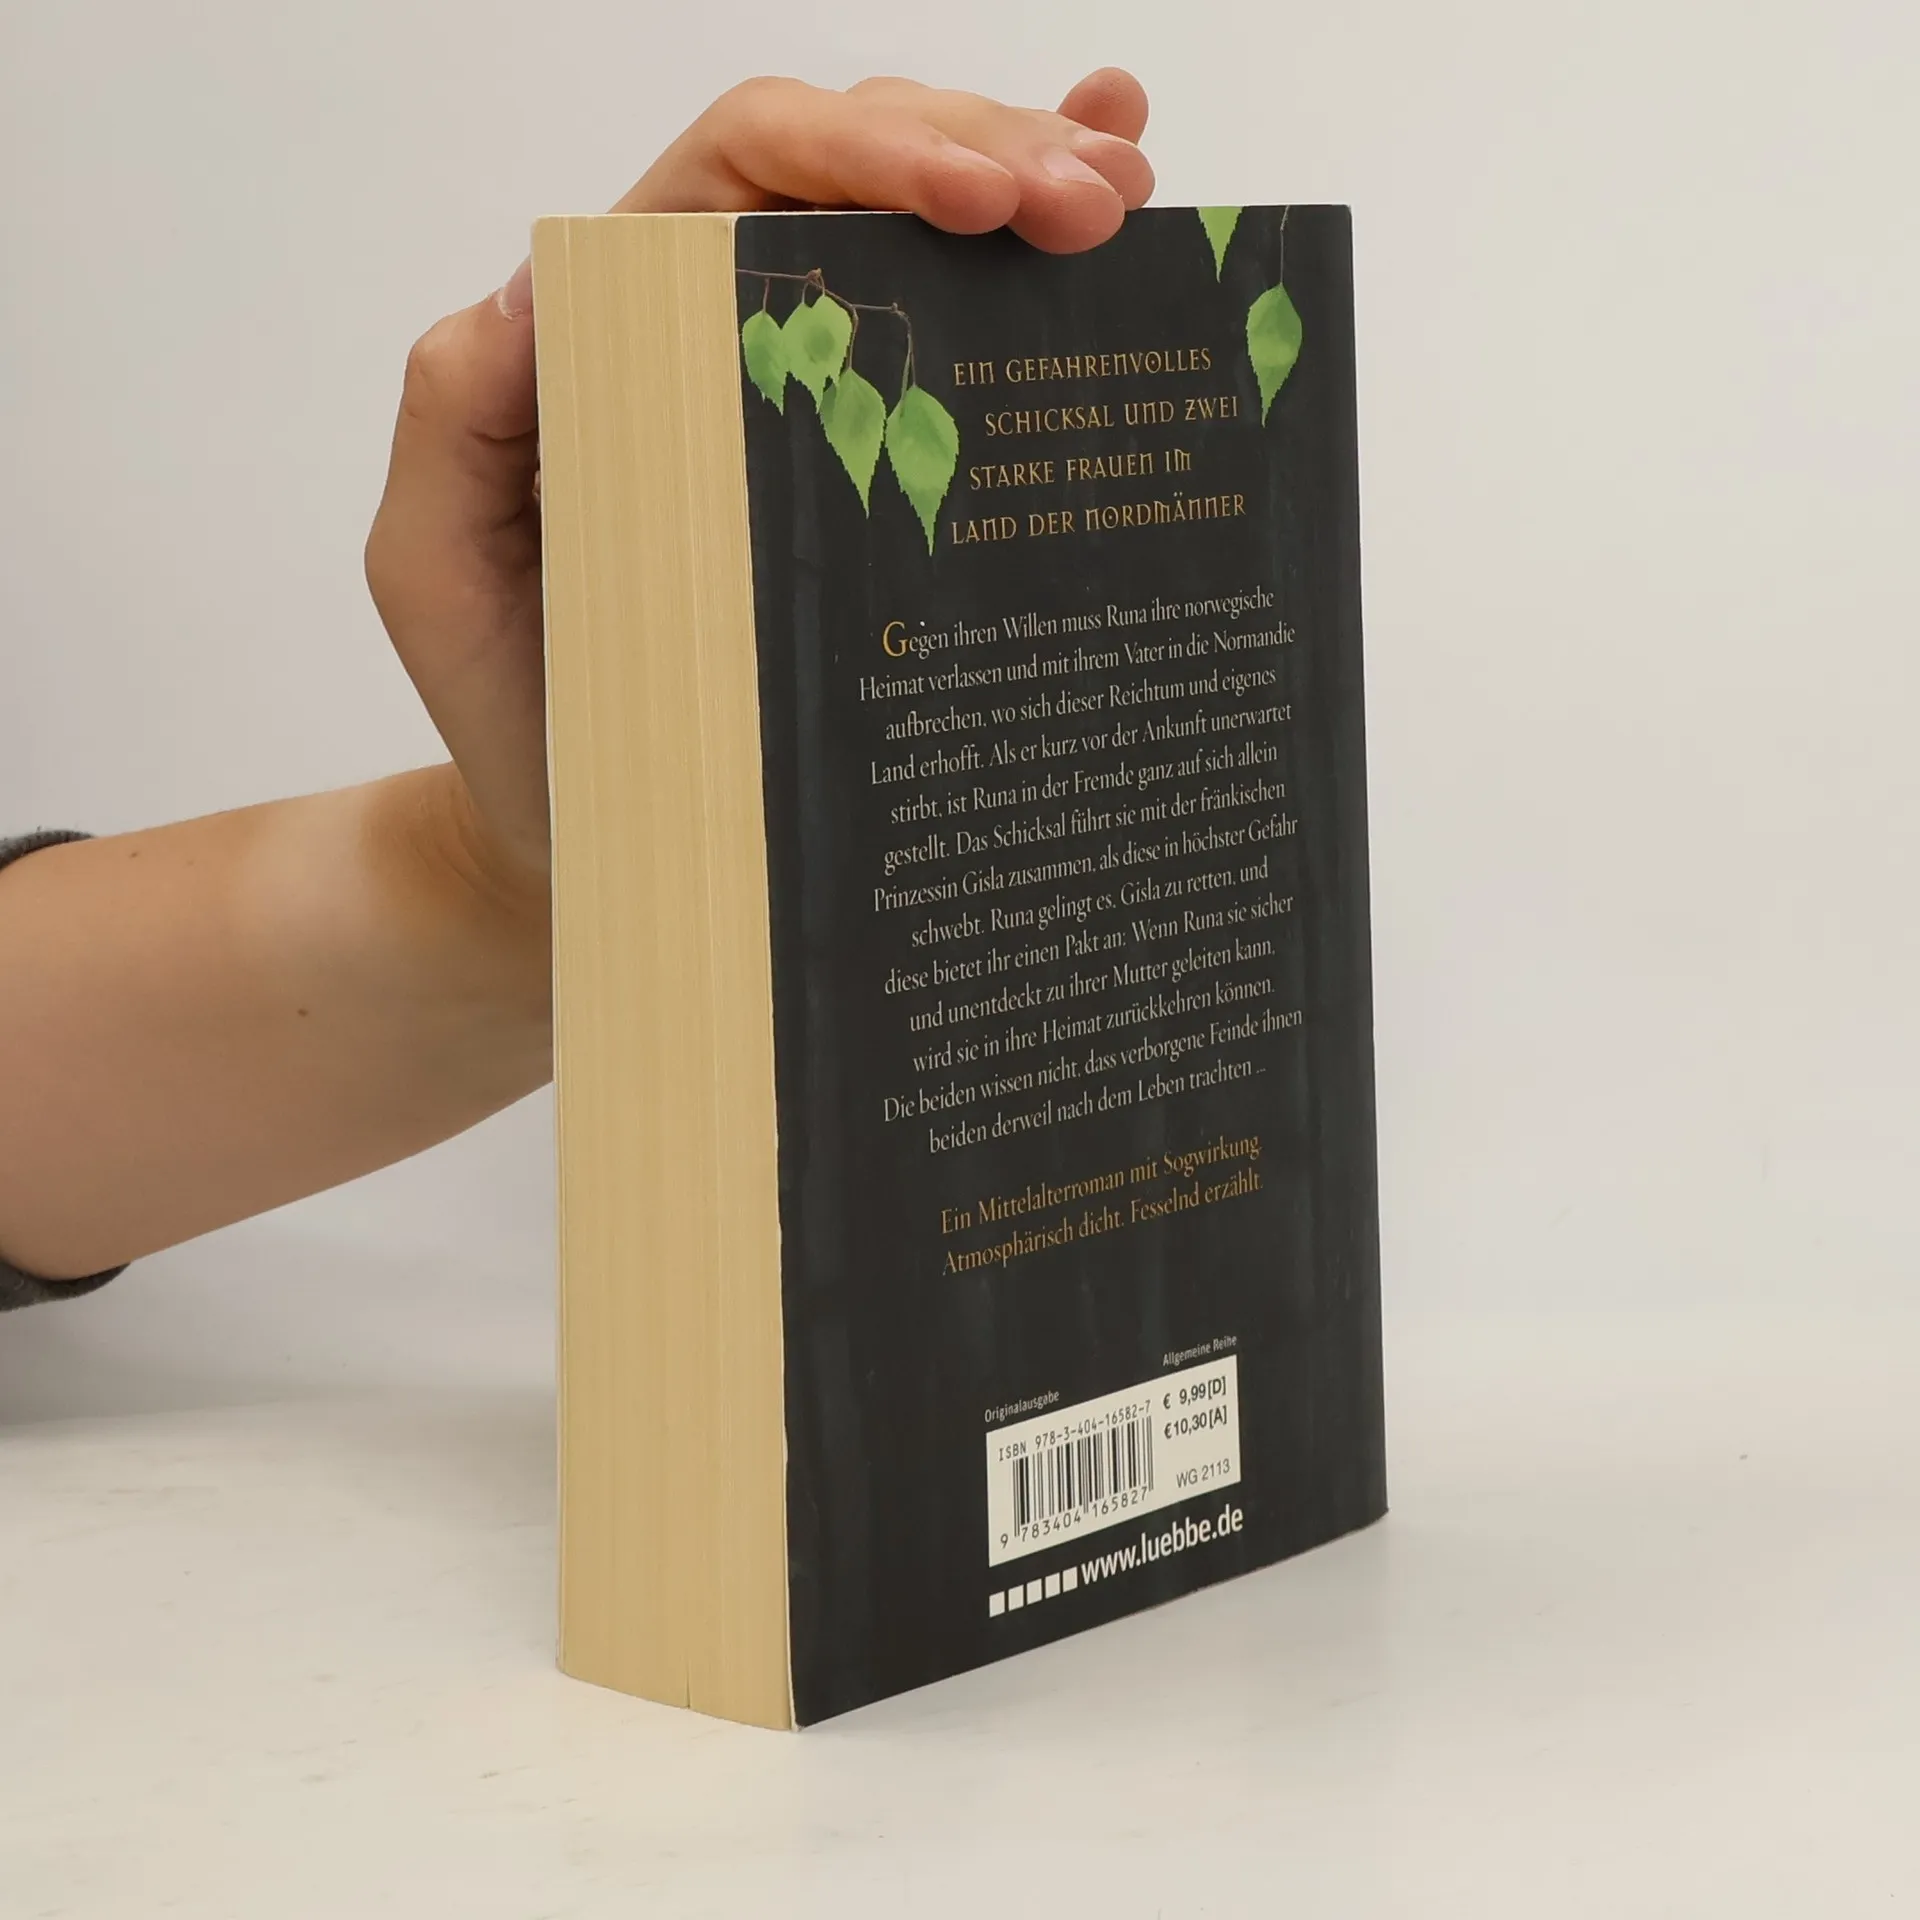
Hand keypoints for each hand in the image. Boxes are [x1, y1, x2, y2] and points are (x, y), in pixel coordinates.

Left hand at [362, 70, 1153, 904]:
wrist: (581, 832)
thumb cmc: (513, 707)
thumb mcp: (435, 567)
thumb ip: (456, 417)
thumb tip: (541, 284)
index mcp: (624, 323)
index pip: (748, 170)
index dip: (869, 150)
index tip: (984, 201)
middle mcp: (720, 331)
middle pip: (860, 171)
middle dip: (989, 155)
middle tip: (1102, 209)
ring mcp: (808, 401)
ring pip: (925, 234)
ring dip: (1037, 183)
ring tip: (1134, 199)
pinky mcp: (875, 479)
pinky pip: (962, 351)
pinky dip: (1038, 266)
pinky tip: (1139, 210)